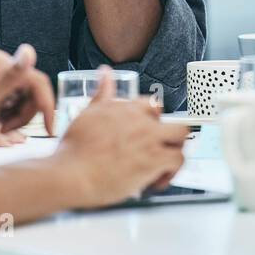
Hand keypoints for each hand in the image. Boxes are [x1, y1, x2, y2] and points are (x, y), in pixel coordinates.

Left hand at [0, 45, 55, 151]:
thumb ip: (11, 77)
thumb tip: (29, 51)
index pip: (35, 81)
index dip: (45, 105)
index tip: (50, 128)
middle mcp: (2, 67)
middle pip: (34, 92)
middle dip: (25, 113)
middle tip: (7, 127)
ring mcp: (0, 80)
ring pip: (28, 100)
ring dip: (19, 118)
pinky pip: (19, 105)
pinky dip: (13, 119)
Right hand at [53, 67, 188, 207]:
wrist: (72, 173)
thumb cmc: (75, 149)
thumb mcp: (88, 113)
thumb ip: (102, 93)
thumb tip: (105, 73)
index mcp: (125, 108)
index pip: (153, 106)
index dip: (154, 122)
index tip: (148, 134)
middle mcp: (140, 120)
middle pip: (175, 122)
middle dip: (172, 137)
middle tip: (161, 150)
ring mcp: (149, 139)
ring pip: (182, 139)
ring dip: (175, 153)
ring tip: (162, 167)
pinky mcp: (154, 160)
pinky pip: (178, 161)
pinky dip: (171, 173)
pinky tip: (156, 181)